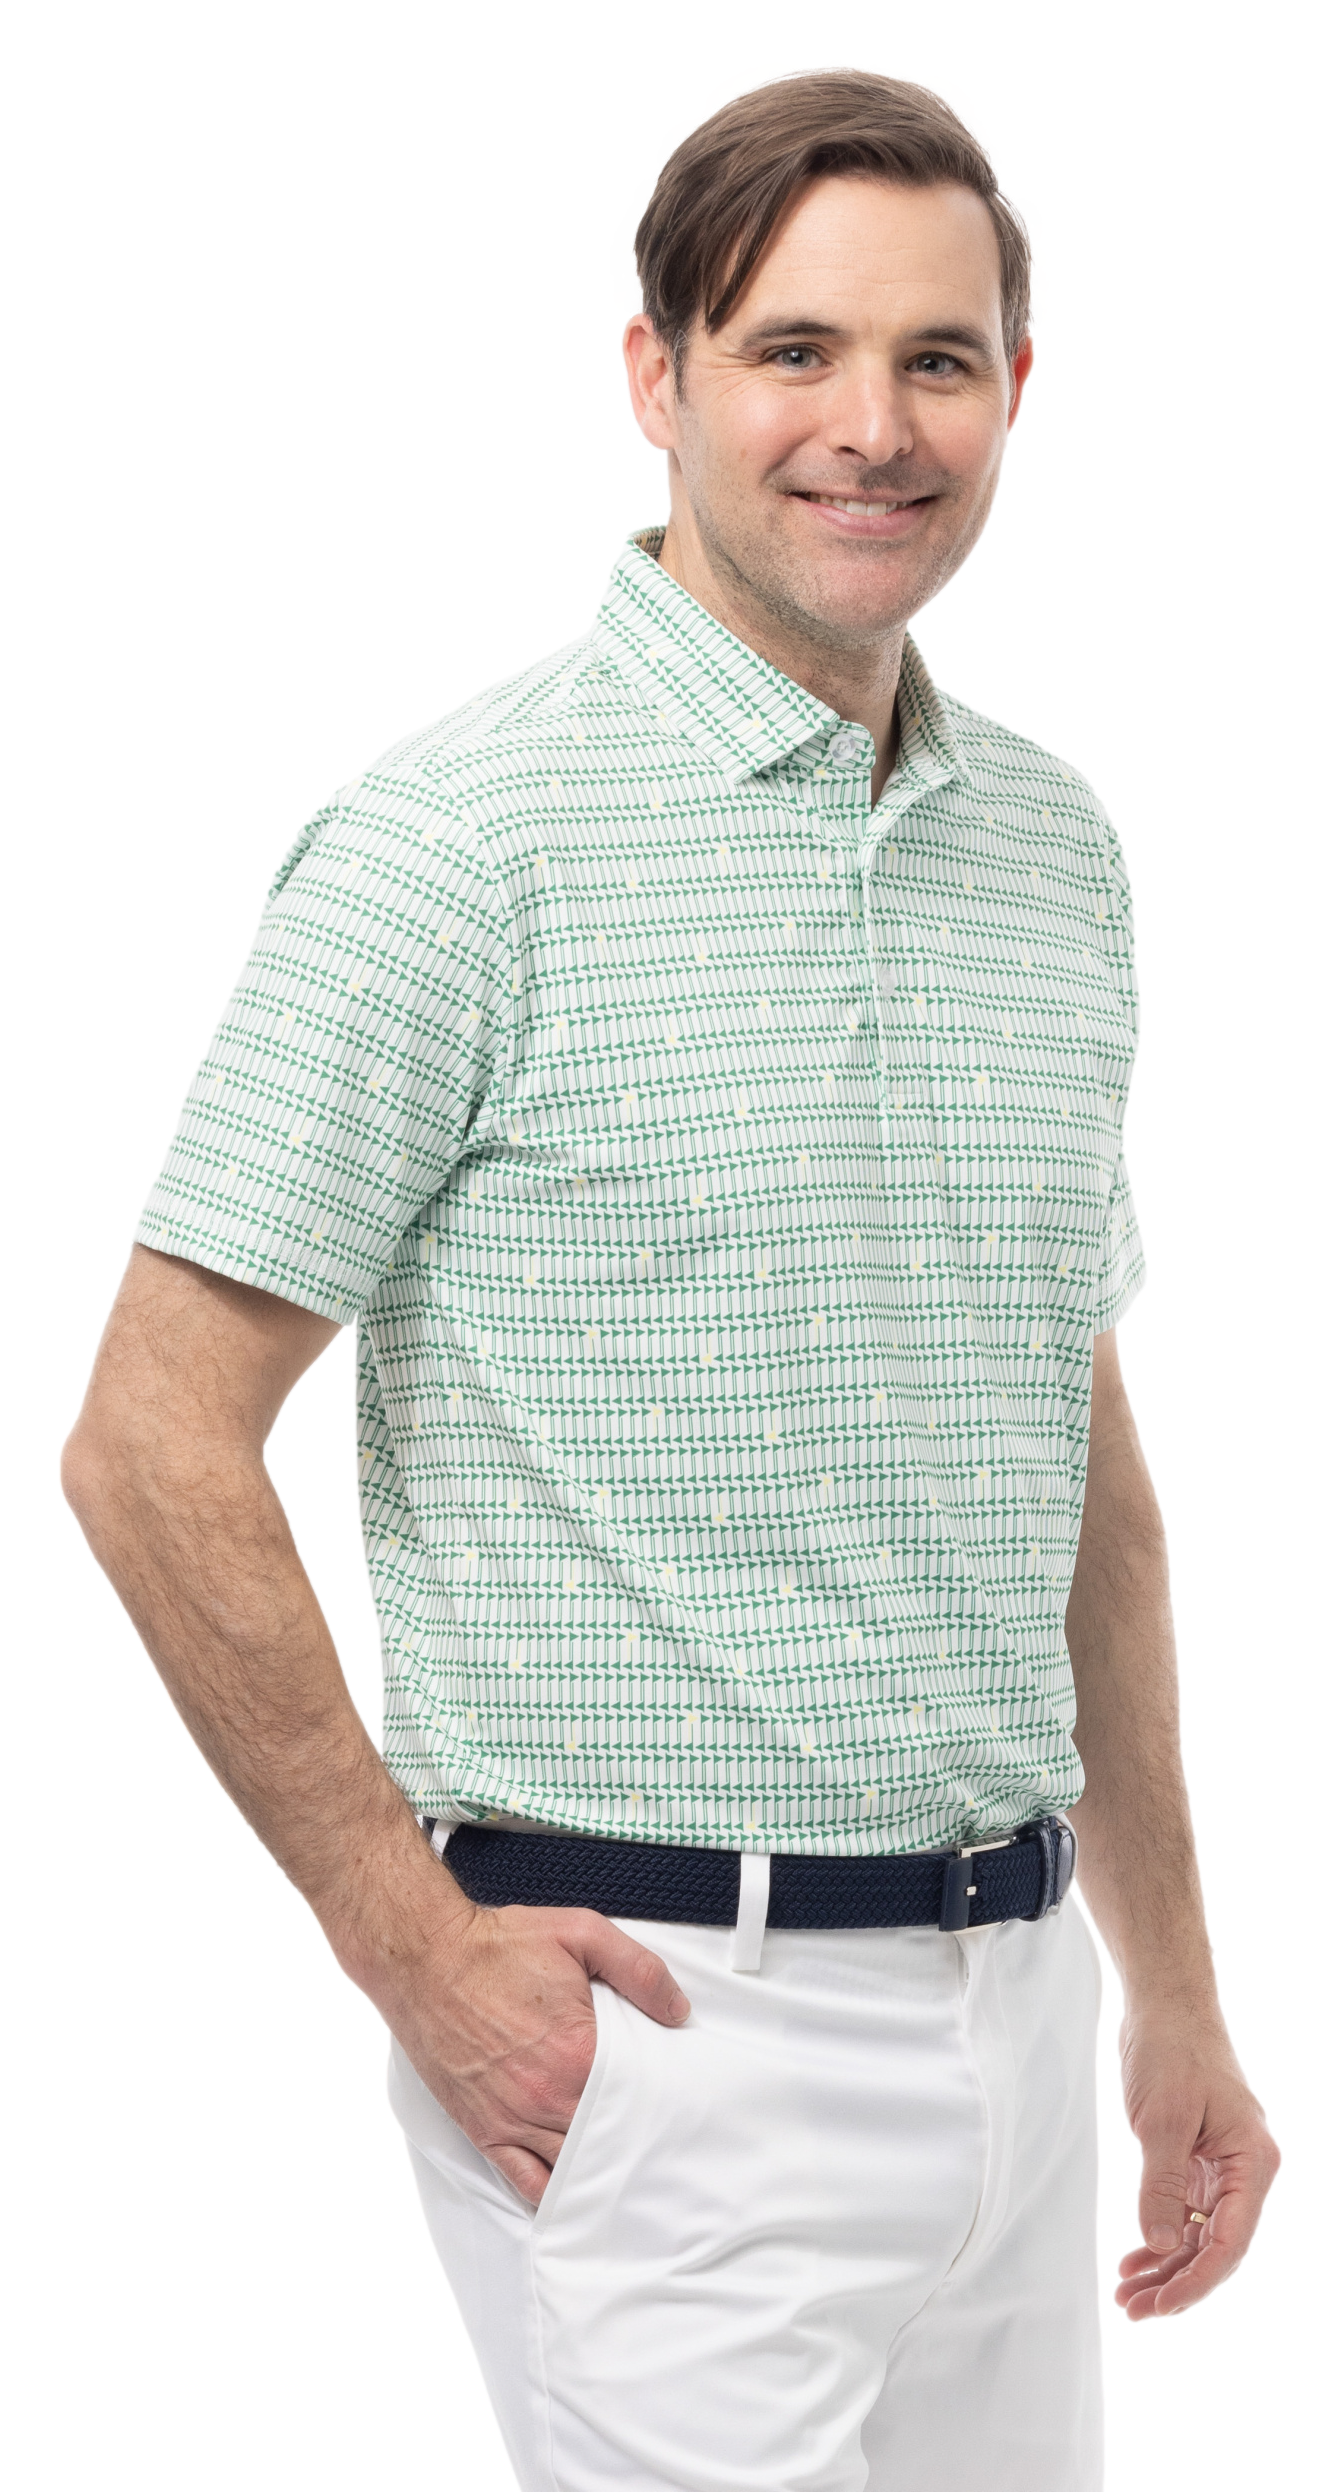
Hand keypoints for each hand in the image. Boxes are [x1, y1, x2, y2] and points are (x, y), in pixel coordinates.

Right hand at [377, 1894, 690, 2205]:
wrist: (426, 1959)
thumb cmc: (499, 1947)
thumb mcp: (582, 1934)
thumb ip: (639, 1970)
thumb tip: (678, 2011)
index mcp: (579, 2053)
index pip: (639, 2099)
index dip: (662, 2104)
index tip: (678, 2106)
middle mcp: (548, 2096)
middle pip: (610, 2140)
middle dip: (635, 2142)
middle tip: (662, 2145)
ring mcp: (514, 2119)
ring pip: (573, 2167)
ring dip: (600, 2169)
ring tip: (628, 2173)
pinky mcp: (485, 2130)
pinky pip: (525, 2181)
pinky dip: (553, 2194)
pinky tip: (575, 2193)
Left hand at [1111, 2006, 1281, 2321]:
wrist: (1165, 2008)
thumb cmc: (1173, 2052)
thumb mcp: (1163, 2121)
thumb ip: (1162, 2185)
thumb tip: (1159, 2242)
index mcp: (1251, 2162)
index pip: (1230, 2241)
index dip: (1197, 2281)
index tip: (1163, 2307)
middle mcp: (1243, 2170)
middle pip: (1216, 2246)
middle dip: (1177, 2282)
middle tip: (1135, 2310)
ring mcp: (1221, 2167)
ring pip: (1198, 2235)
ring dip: (1165, 2265)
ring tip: (1128, 2293)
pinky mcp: (1198, 2161)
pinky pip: (1184, 2213)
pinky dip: (1160, 2236)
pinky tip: (1136, 2258)